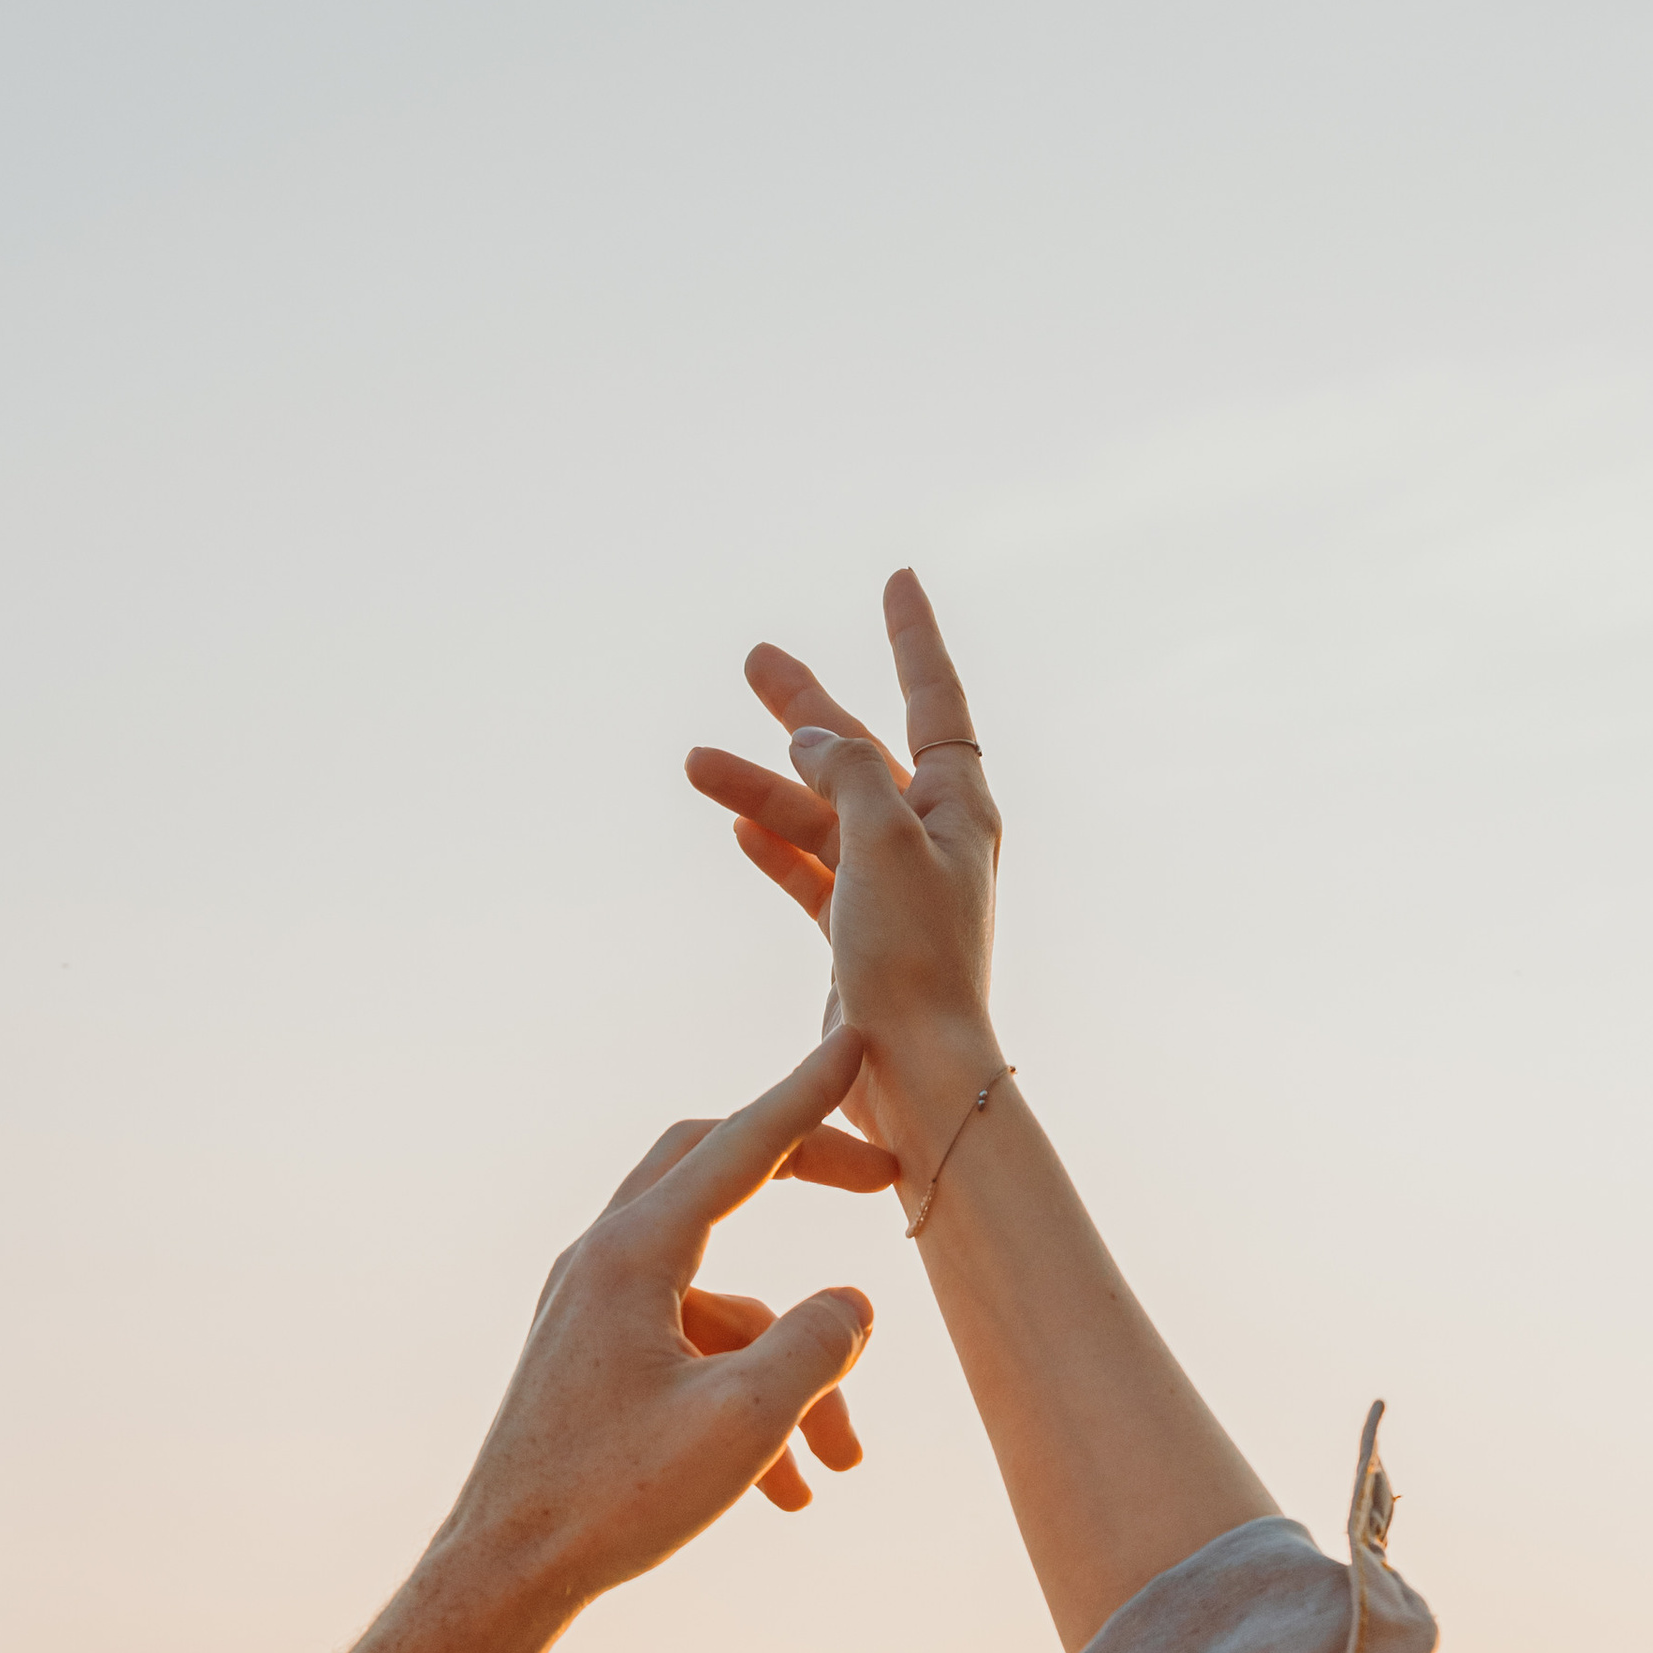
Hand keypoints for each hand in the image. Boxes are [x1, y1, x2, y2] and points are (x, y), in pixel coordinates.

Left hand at [434, 1029, 892, 1617]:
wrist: (505, 1572)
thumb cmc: (614, 1498)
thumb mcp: (745, 1421)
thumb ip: (817, 1345)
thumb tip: (852, 1303)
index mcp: (636, 1254)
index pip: (740, 1146)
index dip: (808, 1095)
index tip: (855, 1044)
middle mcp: (606, 1262)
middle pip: (715, 1175)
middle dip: (803, 1176)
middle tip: (879, 1185)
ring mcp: (592, 1309)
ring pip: (722, 1301)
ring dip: (791, 1367)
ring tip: (840, 1463)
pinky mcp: (591, 1361)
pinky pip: (689, 1354)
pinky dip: (747, 1402)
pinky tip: (786, 1491)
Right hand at [684, 570, 1003, 1179]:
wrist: (913, 1072)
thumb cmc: (913, 956)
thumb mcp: (880, 836)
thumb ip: (844, 768)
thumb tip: (813, 734)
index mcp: (958, 806)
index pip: (933, 698)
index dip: (912, 637)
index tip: (897, 581)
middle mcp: (932, 840)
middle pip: (860, 750)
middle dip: (806, 706)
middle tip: (752, 658)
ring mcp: (894, 890)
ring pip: (819, 814)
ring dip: (762, 786)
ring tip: (693, 762)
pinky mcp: (860, 939)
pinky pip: (812, 874)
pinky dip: (776, 848)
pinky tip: (736, 827)